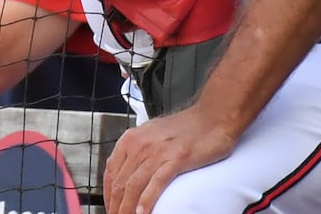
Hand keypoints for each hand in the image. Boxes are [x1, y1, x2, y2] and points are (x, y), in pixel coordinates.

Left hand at [103, 104, 236, 213]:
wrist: (212, 116)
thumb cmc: (185, 126)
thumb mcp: (152, 133)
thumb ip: (137, 149)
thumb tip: (126, 170)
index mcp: (132, 138)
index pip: (111, 172)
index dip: (108, 195)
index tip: (111, 207)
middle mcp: (140, 144)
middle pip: (120, 183)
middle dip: (116, 206)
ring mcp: (158, 152)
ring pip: (133, 187)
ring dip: (127, 208)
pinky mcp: (176, 159)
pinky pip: (156, 184)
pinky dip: (146, 202)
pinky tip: (142, 213)